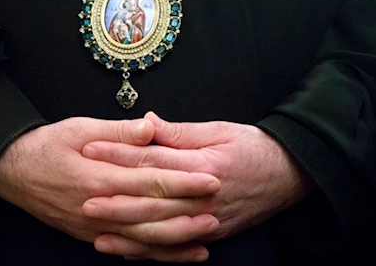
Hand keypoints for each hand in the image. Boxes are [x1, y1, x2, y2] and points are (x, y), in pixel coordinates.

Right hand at [0, 117, 220, 261]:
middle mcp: (99, 207)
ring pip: (141, 239)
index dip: (183, 180)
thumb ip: (118, 131)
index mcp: (99, 176)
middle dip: (187, 214)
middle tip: (218, 211)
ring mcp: (93, 226)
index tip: (211, 178)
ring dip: (175, 240)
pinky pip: (127, 249)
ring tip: (205, 237)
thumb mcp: (79, 128)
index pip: (150, 180)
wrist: (12, 171)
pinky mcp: (89, 235)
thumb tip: (150, 127)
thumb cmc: (47, 146)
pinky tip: (174, 254)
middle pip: (151, 214)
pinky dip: (152, 254)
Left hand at [82, 112, 312, 257]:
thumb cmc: (254, 147)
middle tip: (84, 201)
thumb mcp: (219, 130)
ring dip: (129, 235)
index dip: (119, 155)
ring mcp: (208, 220)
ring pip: (162, 232)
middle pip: (152, 201)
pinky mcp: (212, 234)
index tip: (90, 150)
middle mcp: (202, 197)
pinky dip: (153, 252)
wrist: (291, 174)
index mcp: (201, 165)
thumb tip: (146, 123)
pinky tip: (130, 252)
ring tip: (99, 234)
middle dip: (116, 203)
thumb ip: (180, 132)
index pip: (152, 160)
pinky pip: (177, 247)